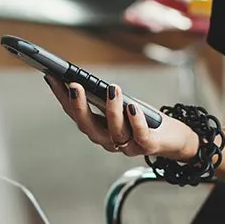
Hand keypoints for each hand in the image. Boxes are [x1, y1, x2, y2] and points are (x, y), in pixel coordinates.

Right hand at [44, 76, 198, 159]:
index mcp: (98, 129)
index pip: (74, 114)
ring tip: (111, 89)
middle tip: (74, 85)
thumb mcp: (120, 105)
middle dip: (79, 107)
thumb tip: (84, 78)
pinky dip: (135, 121)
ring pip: (114, 131)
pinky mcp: (148, 146)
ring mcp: (128, 146)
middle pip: (88, 127)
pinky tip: (133, 106)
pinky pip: (140, 135)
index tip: (52, 77)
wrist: (173, 138)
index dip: (61, 97)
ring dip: (111, 110)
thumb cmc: (143, 118)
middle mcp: (108, 140)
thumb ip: (103, 98)